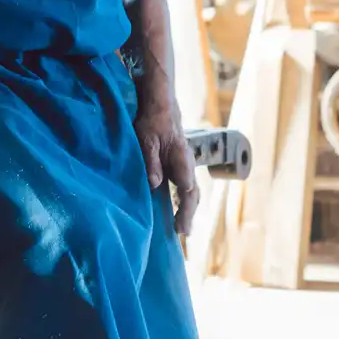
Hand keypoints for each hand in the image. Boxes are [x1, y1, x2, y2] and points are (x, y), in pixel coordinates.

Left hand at [136, 101, 198, 234]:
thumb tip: (154, 184)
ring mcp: (186, 164)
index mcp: (181, 159)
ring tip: (182, 228)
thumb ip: (151, 161)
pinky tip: (177, 209)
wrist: (161, 105)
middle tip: (183, 232)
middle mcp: (188, 163)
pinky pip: (185, 185)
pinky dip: (184, 199)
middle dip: (188, 213)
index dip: (184, 207)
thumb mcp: (146, 138)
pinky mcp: (179, 164)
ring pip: (191, 191)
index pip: (187, 188)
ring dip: (187, 209)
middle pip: (192, 193)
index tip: (180, 225)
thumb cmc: (152, 121)